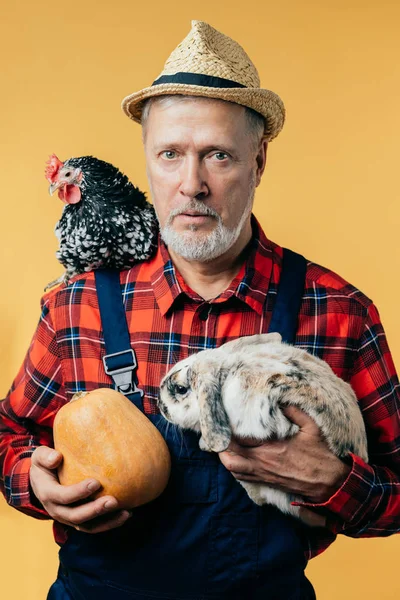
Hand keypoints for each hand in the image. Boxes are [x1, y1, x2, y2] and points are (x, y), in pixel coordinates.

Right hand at [30, 446, 131, 533]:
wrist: (42, 481)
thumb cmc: (45, 465)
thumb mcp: (40, 457)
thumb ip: (45, 456)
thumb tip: (56, 457)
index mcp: (48, 494)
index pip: (63, 497)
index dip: (79, 492)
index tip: (96, 482)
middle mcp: (57, 511)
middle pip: (76, 516)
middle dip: (95, 510)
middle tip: (113, 501)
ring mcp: (67, 518)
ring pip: (87, 526)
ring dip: (107, 522)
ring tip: (125, 513)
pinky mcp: (78, 521)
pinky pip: (94, 527)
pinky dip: (109, 524)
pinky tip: (126, 515)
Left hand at [218, 406, 350, 504]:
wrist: (328, 483)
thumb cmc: (320, 455)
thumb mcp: (311, 428)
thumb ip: (295, 412)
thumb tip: (281, 399)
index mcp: (272, 448)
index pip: (241, 439)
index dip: (229, 429)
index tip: (225, 418)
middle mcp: (263, 462)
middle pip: (231, 454)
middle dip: (222, 442)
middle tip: (219, 429)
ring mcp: (263, 474)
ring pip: (233, 468)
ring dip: (225, 456)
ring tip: (223, 443)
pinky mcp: (266, 481)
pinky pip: (242, 477)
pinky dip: (234, 468)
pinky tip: (235, 457)